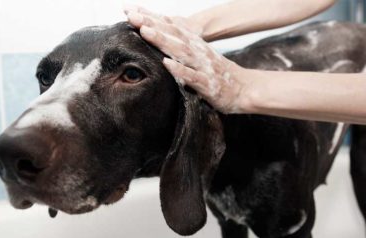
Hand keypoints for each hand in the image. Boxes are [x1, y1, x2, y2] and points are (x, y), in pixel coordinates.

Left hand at [124, 5, 244, 113]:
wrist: (245, 88)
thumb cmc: (219, 73)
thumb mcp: (200, 55)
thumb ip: (182, 46)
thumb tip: (161, 36)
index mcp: (195, 45)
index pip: (171, 27)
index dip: (152, 18)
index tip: (131, 10)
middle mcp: (198, 52)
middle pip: (173, 35)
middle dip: (152, 24)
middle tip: (131, 15)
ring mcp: (203, 67)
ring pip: (181, 51)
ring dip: (163, 41)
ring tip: (145, 32)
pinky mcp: (208, 84)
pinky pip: (192, 76)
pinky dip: (180, 70)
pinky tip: (166, 64)